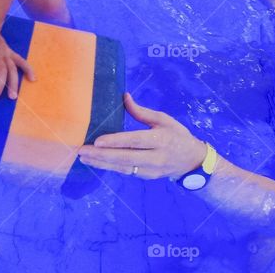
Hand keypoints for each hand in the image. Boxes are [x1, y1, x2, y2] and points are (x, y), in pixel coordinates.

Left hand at [77, 93, 206, 179]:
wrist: (192, 162)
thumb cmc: (177, 135)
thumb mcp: (163, 119)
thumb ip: (142, 111)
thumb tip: (124, 96)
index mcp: (160, 140)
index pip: (134, 141)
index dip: (115, 142)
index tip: (97, 141)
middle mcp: (155, 158)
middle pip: (125, 158)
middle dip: (101, 155)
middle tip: (81, 150)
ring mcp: (151, 170)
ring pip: (123, 168)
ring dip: (101, 163)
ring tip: (83, 157)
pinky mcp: (147, 178)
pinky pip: (126, 172)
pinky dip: (109, 167)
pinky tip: (96, 162)